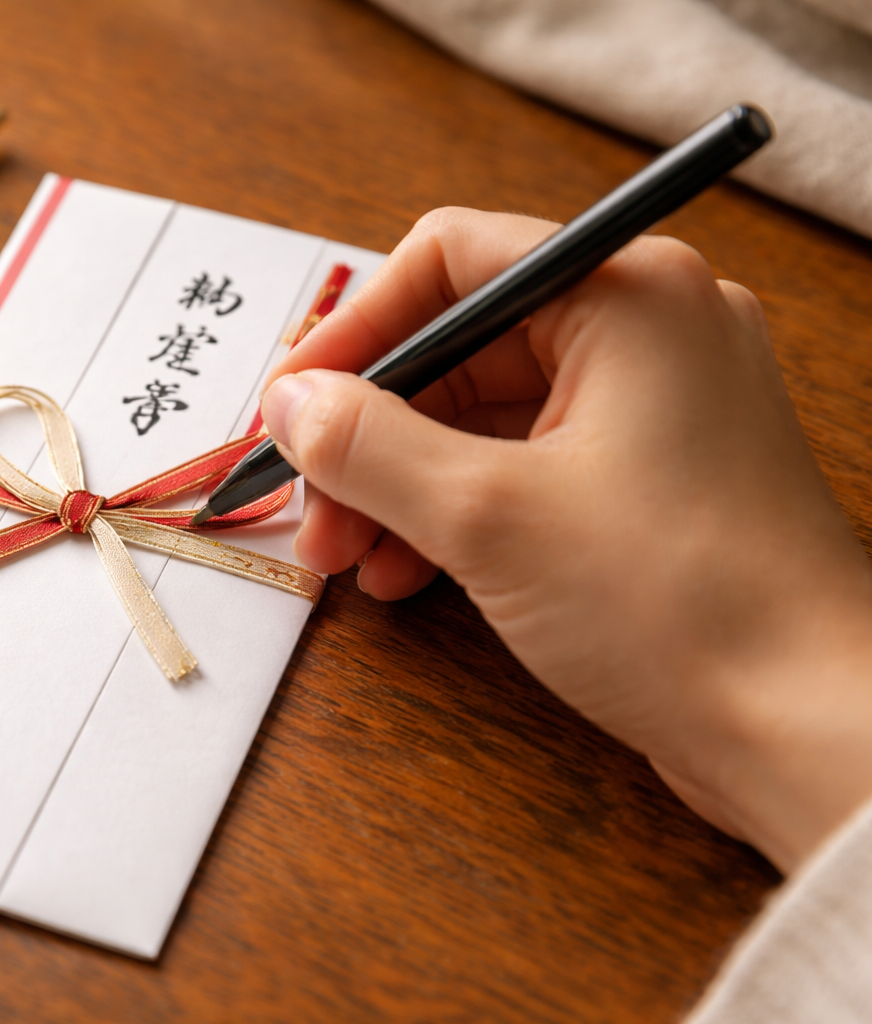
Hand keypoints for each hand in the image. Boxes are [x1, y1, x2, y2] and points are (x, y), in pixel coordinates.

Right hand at [262, 208, 871, 871]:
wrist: (806, 729)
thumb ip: (367, 445)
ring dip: (398, 481)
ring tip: (346, 559)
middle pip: (459, 347)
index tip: (291, 404)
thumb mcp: (487, 514)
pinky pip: (522, 468)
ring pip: (482, 416)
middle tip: (306, 504)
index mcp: (627, 295)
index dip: (355, 330)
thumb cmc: (681, 603)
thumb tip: (290, 404)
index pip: (451, 260)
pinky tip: (404, 573)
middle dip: (367, 432)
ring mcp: (652, 410)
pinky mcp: (648, 483)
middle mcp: (647, 332)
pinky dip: (453, 512)